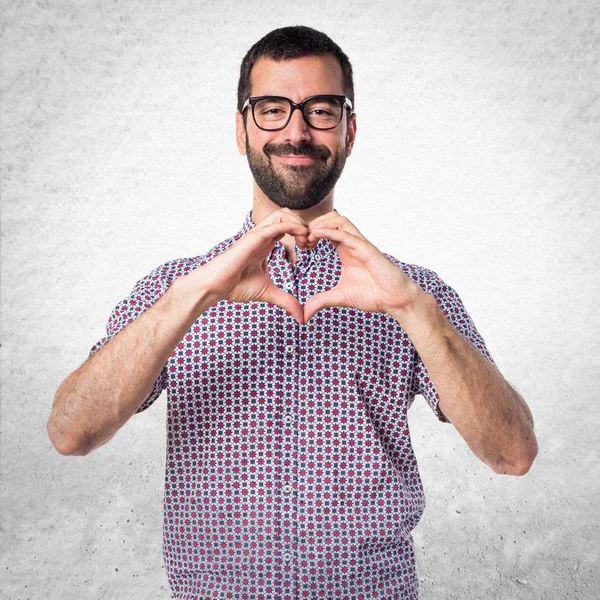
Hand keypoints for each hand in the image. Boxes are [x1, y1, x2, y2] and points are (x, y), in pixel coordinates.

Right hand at [192, 208, 310, 323]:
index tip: (311, 249)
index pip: (288, 226)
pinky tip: (301, 238)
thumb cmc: (235, 286)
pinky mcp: (253, 238)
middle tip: (310, 243)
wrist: (215, 287)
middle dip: (304, 224)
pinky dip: (292, 226)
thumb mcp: (268, 293)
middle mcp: (262, 236)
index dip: (303, 233)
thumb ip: (286, 301)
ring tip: (306, 240)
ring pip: (282, 213)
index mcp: (266, 244)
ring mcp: (257, 235)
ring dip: (299, 223)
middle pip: (287, 214)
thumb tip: (302, 317)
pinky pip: (275, 225)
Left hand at [302, 211, 422, 322]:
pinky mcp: (367, 250)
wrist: (395, 300)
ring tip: (309, 239)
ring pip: (339, 219)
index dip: (311, 233)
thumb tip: (303, 314)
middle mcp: (352, 243)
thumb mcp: (340, 297)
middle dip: (313, 224)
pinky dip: (329, 231)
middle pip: (331, 218)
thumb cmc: (373, 295)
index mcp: (346, 249)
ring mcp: (360, 244)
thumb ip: (321, 301)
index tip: (302, 246)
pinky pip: (347, 234)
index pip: (326, 229)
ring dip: (320, 224)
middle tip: (303, 241)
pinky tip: (316, 236)